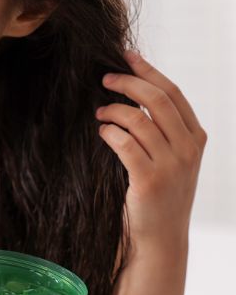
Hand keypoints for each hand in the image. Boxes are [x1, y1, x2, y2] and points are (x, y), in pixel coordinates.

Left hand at [97, 51, 206, 252]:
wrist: (160, 237)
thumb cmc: (157, 193)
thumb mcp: (170, 157)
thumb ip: (160, 128)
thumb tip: (131, 91)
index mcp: (196, 137)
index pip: (173, 92)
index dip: (148, 71)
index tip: (126, 56)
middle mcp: (188, 148)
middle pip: (156, 98)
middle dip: (127, 82)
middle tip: (104, 79)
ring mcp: (172, 164)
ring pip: (138, 118)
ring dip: (113, 109)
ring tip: (99, 113)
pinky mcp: (150, 179)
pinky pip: (125, 143)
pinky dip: (109, 132)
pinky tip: (101, 132)